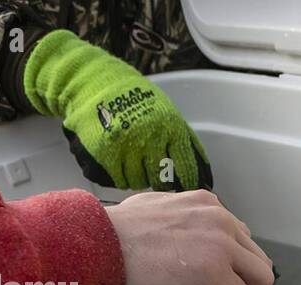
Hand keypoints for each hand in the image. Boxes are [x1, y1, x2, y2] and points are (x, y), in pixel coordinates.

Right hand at [24, 30, 210, 190]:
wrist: (96, 82)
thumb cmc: (137, 99)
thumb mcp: (168, 114)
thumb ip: (184, 142)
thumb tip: (204, 175)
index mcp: (170, 128)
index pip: (185, 168)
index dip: (186, 181)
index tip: (184, 186)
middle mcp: (149, 139)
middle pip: (160, 181)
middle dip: (158, 179)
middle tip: (152, 169)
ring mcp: (126, 147)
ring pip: (138, 183)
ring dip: (138, 177)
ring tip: (133, 159)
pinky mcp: (104, 153)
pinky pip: (118, 180)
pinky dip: (120, 176)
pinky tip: (119, 161)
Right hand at [104, 191, 273, 284]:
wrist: (96, 247)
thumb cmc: (114, 236)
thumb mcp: (156, 213)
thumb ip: (183, 223)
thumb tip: (189, 244)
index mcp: (207, 204)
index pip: (241, 238)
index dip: (231, 266)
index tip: (210, 282)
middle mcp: (221, 219)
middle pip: (257, 260)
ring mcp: (222, 245)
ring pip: (261, 280)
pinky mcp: (216, 273)